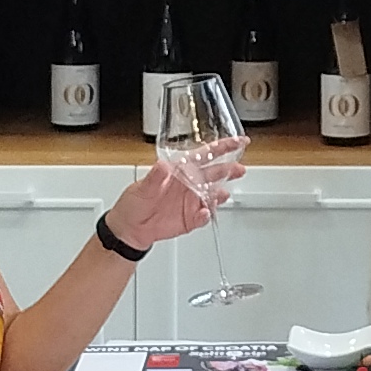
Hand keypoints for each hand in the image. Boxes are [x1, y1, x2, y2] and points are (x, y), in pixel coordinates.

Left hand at [110, 149, 230, 250]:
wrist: (130, 229)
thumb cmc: (134, 203)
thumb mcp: (141, 188)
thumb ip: (154, 177)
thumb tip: (162, 166)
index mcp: (179, 170)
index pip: (204, 155)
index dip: (222, 147)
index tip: (237, 142)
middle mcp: (189, 183)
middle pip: (214, 173)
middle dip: (229, 170)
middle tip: (240, 169)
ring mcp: (192, 201)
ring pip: (213, 194)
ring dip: (220, 194)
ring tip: (223, 195)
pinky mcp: (191, 218)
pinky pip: (204, 216)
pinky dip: (207, 215)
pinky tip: (205, 214)